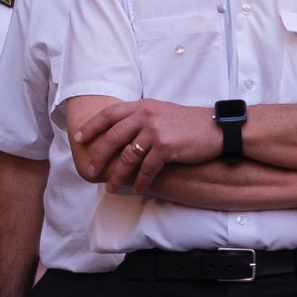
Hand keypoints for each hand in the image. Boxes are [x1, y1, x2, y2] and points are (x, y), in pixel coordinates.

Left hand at [76, 99, 220, 191]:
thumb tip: (122, 134)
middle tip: (90, 170)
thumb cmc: (190, 124)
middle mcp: (146, 115)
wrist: (217, 128)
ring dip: (117, 174)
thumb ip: (142, 119)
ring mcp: (155, 131)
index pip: (110, 114)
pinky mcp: (166, 146)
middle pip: (113, 137)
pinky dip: (140, 181)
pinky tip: (137, 189)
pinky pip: (147, 168)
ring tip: (111, 187)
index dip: (92, 127)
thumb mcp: (162, 113)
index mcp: (143, 106)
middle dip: (99, 156)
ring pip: (127, 156)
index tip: (79, 138)